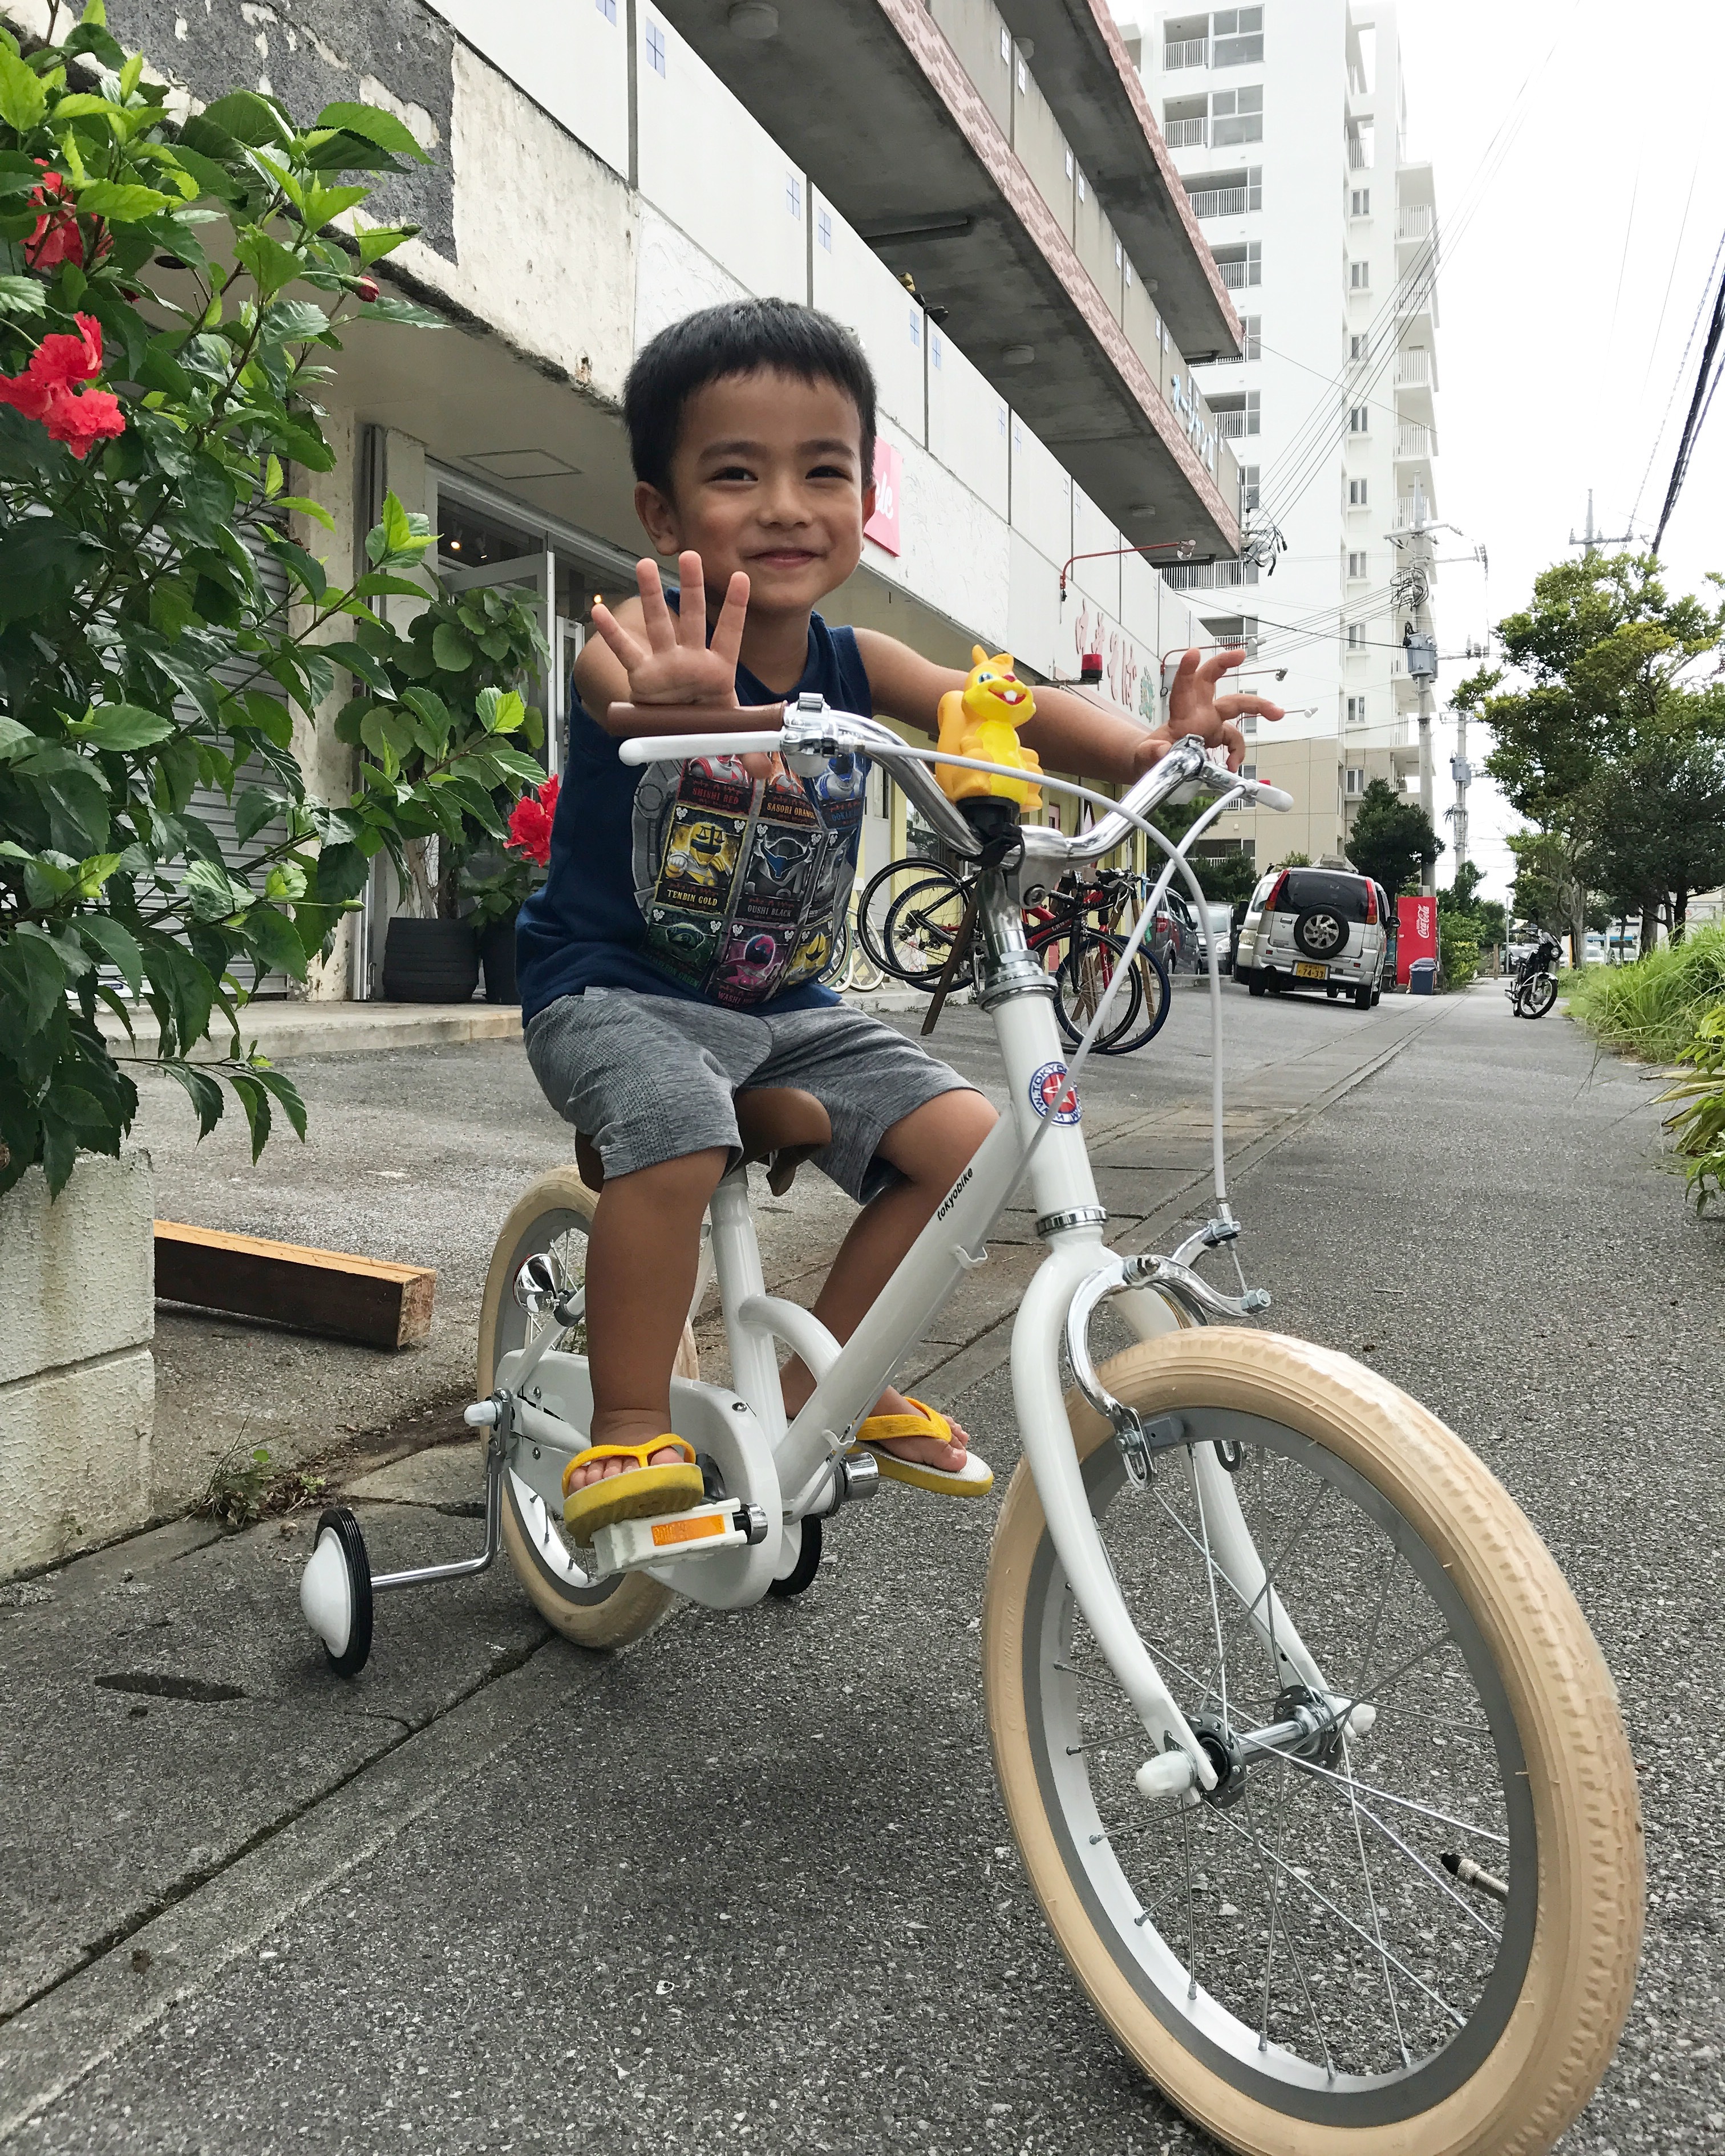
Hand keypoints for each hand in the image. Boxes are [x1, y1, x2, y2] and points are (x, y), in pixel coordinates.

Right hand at [591, 551, 782, 779]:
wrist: (674, 728)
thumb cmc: (703, 719)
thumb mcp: (728, 731)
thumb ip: (749, 746)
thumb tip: (766, 771)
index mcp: (717, 669)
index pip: (729, 635)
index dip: (736, 608)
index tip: (742, 578)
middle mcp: (690, 659)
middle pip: (692, 619)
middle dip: (691, 588)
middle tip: (690, 556)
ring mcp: (665, 663)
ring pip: (659, 624)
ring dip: (651, 596)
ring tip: (643, 565)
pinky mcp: (642, 675)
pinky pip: (626, 651)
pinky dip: (612, 633)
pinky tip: (597, 611)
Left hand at [1134, 647, 1285, 774]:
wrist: (1157, 764)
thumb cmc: (1150, 754)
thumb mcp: (1145, 755)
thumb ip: (1152, 753)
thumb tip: (1162, 752)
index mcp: (1180, 712)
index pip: (1182, 687)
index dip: (1186, 670)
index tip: (1193, 653)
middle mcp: (1197, 711)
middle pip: (1212, 680)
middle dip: (1225, 663)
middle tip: (1242, 654)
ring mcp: (1210, 721)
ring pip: (1236, 706)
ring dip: (1258, 707)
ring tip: (1277, 713)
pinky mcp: (1218, 734)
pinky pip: (1235, 740)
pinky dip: (1238, 753)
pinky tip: (1233, 764)